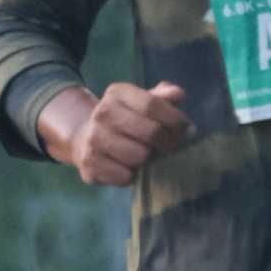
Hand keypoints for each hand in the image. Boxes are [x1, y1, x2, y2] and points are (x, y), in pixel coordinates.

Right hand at [61, 81, 191, 187]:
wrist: (84, 138)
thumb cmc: (126, 119)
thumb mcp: (142, 102)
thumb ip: (162, 98)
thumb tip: (178, 95)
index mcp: (117, 93)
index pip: (153, 105)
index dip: (175, 119)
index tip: (186, 129)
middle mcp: (102, 113)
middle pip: (151, 132)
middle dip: (167, 142)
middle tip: (169, 146)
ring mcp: (93, 139)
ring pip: (140, 156)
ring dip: (148, 160)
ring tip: (144, 155)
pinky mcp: (90, 164)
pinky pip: (125, 177)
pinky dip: (132, 176)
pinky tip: (127, 167)